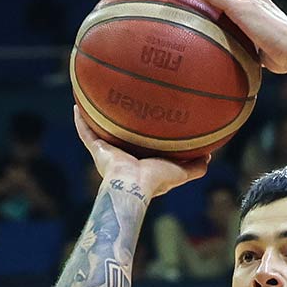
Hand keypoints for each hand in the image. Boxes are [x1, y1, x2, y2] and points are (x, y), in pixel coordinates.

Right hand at [70, 106, 209, 198]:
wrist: (134, 186)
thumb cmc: (156, 181)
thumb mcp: (181, 172)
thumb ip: (195, 167)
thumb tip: (210, 156)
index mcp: (139, 163)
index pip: (141, 147)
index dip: (143, 136)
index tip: (147, 121)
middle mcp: (121, 158)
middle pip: (119, 138)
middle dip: (119, 124)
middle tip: (123, 105)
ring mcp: (107, 154)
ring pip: (100, 132)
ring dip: (97, 119)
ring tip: (95, 100)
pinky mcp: (97, 150)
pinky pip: (85, 132)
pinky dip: (80, 121)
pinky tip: (77, 104)